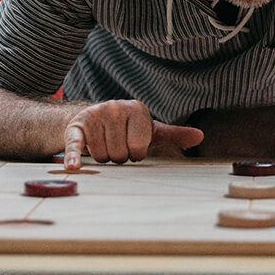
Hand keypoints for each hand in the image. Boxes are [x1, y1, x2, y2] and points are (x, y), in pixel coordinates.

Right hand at [63, 100, 202, 169]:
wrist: (92, 117)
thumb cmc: (127, 128)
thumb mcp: (150, 130)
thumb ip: (174, 134)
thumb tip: (200, 136)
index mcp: (137, 109)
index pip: (139, 147)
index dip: (137, 153)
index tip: (133, 146)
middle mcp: (115, 108)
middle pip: (120, 154)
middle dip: (119, 156)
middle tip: (116, 145)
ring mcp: (95, 115)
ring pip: (102, 156)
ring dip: (103, 158)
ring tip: (104, 144)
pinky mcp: (76, 126)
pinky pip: (75, 145)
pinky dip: (73, 157)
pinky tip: (73, 167)